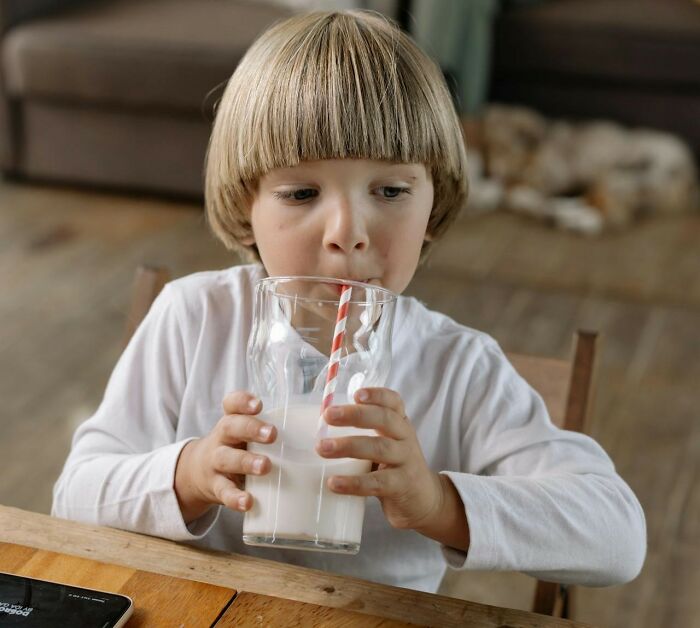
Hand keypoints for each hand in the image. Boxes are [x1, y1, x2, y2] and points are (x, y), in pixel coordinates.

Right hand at [174, 391, 275, 522]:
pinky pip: (224, 491)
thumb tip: (318, 425)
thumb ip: (272, 427)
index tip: (259, 404)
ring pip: (226, 459)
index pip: (231, 404)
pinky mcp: (215, 486)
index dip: (243, 401)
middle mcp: (221, 438)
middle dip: (251, 429)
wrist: (197, 473)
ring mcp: (215, 462)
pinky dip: (235, 498)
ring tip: (265, 466)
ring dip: (246, 462)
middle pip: (230, 427)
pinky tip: (248, 502)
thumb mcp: (245, 434)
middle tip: (272, 434)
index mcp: (232, 420)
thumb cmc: (235, 448)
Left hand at [315, 388, 444, 530]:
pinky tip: (333, 482)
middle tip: (328, 415)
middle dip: (355, 415)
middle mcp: (405, 438)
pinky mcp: (402, 486)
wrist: (425, 500)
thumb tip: (318, 427)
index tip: (356, 394)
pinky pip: (377, 483)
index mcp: (399, 423)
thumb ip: (362, 434)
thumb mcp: (386, 444)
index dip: (377, 395)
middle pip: (385, 419)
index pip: (393, 402)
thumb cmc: (394, 467)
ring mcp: (406, 461)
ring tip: (322, 448)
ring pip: (379, 448)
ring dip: (348, 446)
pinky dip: (354, 482)